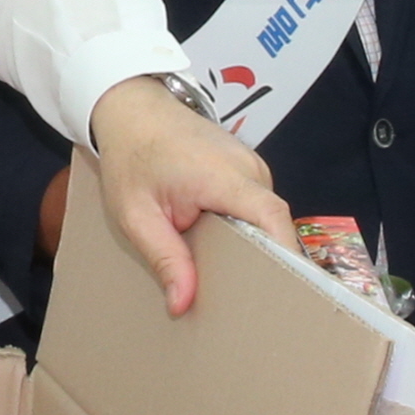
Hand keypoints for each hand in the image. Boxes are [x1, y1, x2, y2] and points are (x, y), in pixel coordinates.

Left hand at [87, 77, 294, 317]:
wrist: (132, 111)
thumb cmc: (131, 156)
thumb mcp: (135, 215)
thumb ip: (164, 258)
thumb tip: (182, 303)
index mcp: (224, 176)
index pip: (272, 217)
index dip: (284, 255)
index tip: (283, 290)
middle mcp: (248, 168)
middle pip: (273, 226)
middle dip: (261, 263)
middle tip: (242, 302)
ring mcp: (252, 166)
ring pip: (265, 220)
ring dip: (249, 246)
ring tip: (225, 275)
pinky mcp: (248, 170)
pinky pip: (256, 208)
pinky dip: (242, 229)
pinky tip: (219, 245)